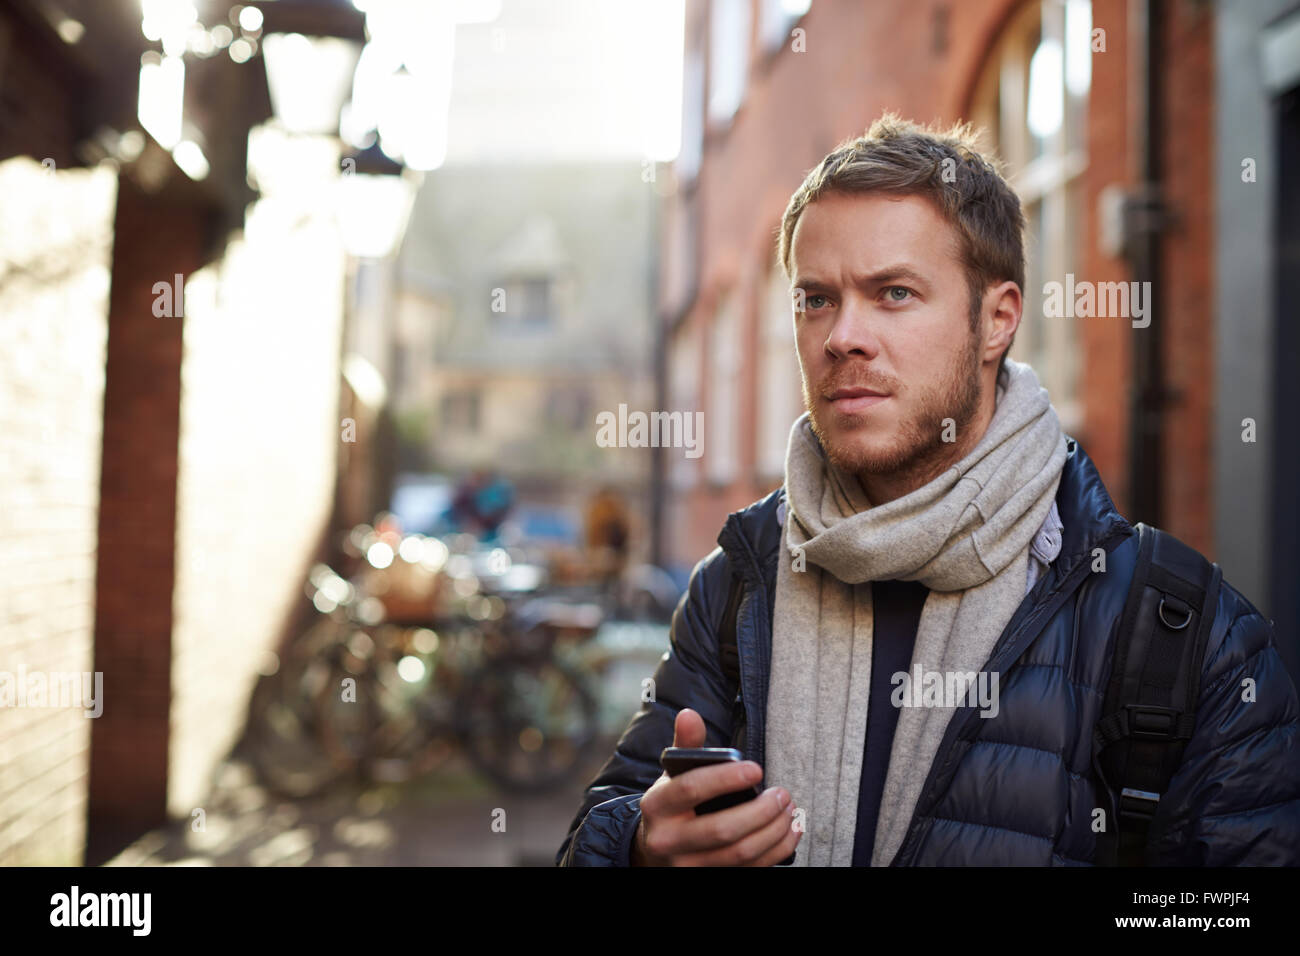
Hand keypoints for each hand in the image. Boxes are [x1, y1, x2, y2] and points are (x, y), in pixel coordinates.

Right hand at [631, 708, 800, 865]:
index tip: (756, 769)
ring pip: (740, 853)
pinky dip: (776, 851)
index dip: (726, 778)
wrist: (654, 851)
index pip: (692, 789)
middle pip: (722, 829)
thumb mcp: (671, 776)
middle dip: (760, 811)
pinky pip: (749, 869)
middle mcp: (669, 840)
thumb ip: (686, 746)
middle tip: (782, 794)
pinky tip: (789, 832)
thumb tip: (689, 715)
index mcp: (657, 805)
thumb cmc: (672, 805)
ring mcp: (688, 866)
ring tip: (788, 810)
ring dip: (773, 831)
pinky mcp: (708, 879)